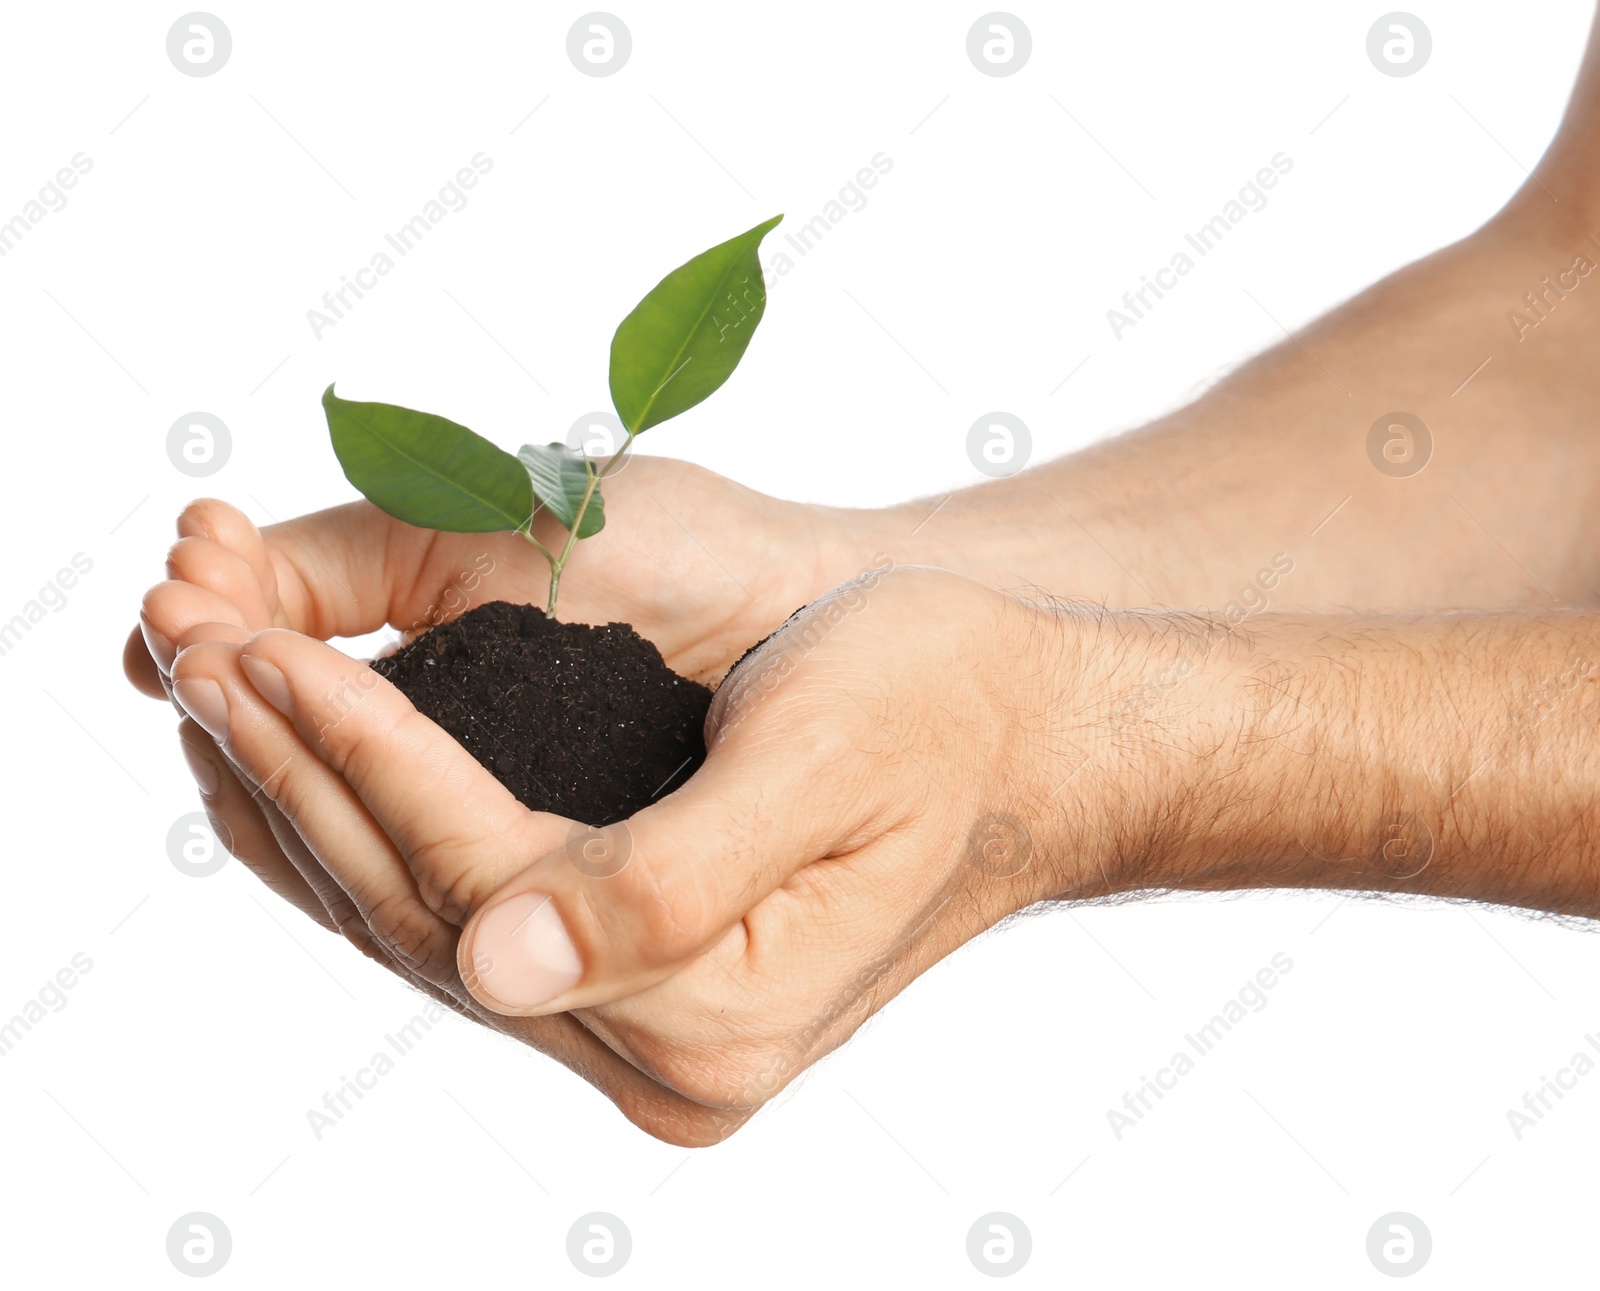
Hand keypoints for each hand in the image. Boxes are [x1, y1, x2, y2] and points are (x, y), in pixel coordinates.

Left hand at [160, 565, 1108, 1139]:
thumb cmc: (948, 709)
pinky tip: (308, 761)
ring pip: (425, 921)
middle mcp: (669, 1056)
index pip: (480, 878)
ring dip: (313, 799)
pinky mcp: (637, 983)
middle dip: (301, 769)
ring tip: (216, 684)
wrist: (1028, 739)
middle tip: (190, 640)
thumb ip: (667, 881)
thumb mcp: (825, 762)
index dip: (361, 753)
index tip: (257, 638)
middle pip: (428, 912)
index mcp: (717, 1013)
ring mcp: (646, 1034)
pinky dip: (376, 829)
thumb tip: (496, 965)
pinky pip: (462, 917)